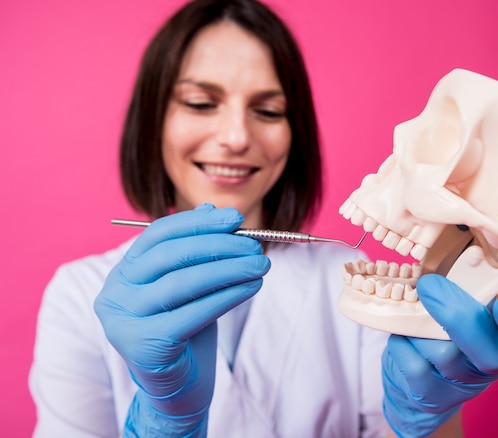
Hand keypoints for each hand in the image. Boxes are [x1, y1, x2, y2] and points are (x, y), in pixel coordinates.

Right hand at [94, 204, 270, 436]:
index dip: (197, 223)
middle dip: (218, 246)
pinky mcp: (144, 346)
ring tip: (260, 266)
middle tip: (254, 247)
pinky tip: (252, 288)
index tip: (235, 218)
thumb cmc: (184, 330)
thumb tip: (215, 210)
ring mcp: (124, 322)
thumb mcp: (190, 285)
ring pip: (182, 284)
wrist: (177, 387)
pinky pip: (193, 314)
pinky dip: (227, 296)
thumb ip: (196, 250)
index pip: (158, 235)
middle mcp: (114, 294)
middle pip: (170, 257)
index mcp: (123, 273)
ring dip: (228, 270)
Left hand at [382, 273, 497, 436]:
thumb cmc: (442, 333)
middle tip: (430, 285)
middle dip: (459, 316)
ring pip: (444, 354)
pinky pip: (415, 365)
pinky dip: (402, 344)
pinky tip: (402, 336)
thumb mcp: (463, 307)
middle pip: (490, 352)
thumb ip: (471, 288)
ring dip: (420, 327)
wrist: (418, 387)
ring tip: (412, 315)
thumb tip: (468, 254)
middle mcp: (491, 363)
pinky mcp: (432, 394)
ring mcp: (461, 383)